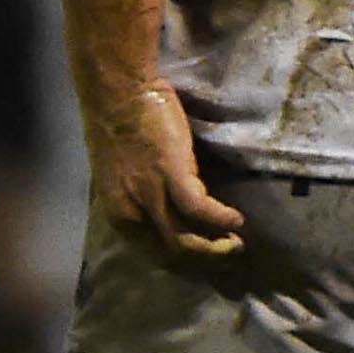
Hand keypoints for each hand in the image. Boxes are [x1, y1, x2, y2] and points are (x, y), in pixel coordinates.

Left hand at [88, 83, 244, 260]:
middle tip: (228, 251)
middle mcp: (132, 213)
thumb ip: (139, 197)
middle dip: (204, 258)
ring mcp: (150, 196)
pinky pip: (200, 209)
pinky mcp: (172, 174)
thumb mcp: (122, 176)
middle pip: (173, 252)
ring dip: (216, 246)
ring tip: (236, 241)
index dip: (183, 260)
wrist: (117, 92)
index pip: (153, 253)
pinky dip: (221, 218)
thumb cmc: (118, 126)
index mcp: (118, 213)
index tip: (204, 256)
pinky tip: (236, 218)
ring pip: (186, 240)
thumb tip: (165, 211)